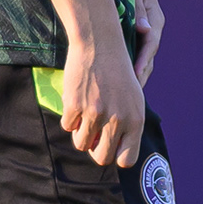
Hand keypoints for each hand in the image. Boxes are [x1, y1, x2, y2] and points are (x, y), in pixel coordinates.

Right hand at [59, 30, 146, 169]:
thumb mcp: (133, 98)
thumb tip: (111, 151)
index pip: (126, 159)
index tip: (109, 145)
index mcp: (136, 120)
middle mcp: (118, 120)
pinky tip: (75, 101)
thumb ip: (127, 125)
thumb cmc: (117, 71)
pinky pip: (67, 126)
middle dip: (94, 150)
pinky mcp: (75, 105)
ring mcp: (95, 113)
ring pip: (81, 144)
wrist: (100, 44)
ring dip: (80, 134)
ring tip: (83, 116)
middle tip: (92, 135)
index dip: (115, 155)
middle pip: (102, 158)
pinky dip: (69, 118)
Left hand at [129, 0, 166, 85]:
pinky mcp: (132, 37)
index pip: (151, 42)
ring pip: (141, 58)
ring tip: (125, 92)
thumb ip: (138, 8)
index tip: (136, 73)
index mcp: (155, 17)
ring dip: (133, 74)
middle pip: (148, 56)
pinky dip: (125, 66)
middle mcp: (151, 28)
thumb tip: (144, 29)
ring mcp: (143, 34)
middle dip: (140, 74)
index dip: (144, 59)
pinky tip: (116, 79)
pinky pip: (130, 54)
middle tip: (131, 92)